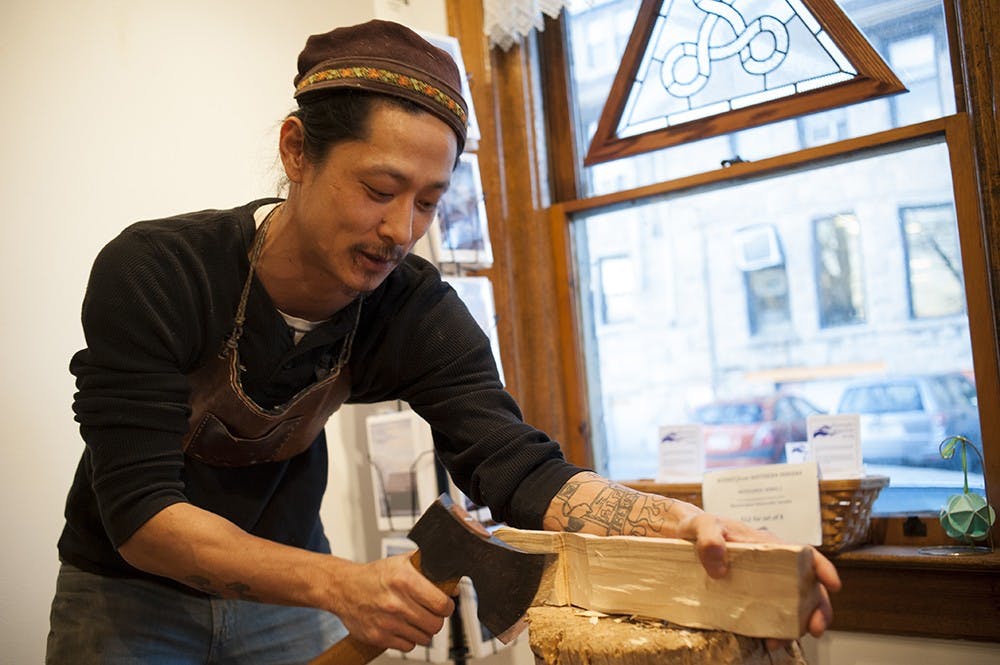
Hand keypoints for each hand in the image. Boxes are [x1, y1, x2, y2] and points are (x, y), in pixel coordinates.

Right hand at [328, 553, 454, 650]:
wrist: (344, 589)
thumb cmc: (375, 576)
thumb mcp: (402, 562)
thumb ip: (429, 568)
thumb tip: (452, 584)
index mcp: (404, 580)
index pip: (441, 604)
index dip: (446, 605)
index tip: (443, 604)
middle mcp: (396, 602)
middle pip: (435, 624)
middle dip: (436, 619)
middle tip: (430, 613)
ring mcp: (387, 622)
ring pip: (424, 638)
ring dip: (423, 630)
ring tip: (415, 619)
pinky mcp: (379, 637)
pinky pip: (408, 646)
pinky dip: (409, 639)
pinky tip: (403, 627)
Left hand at [676, 512, 840, 644]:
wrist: (680, 539)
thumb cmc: (696, 528)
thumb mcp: (700, 525)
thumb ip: (708, 538)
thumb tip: (719, 565)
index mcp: (767, 545)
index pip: (804, 554)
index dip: (823, 569)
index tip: (833, 585)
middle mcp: (772, 566)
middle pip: (807, 587)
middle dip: (818, 608)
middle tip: (816, 628)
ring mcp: (762, 584)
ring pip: (792, 606)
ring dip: (795, 625)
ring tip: (781, 641)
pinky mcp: (749, 598)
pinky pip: (768, 615)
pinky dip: (773, 629)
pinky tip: (765, 640)